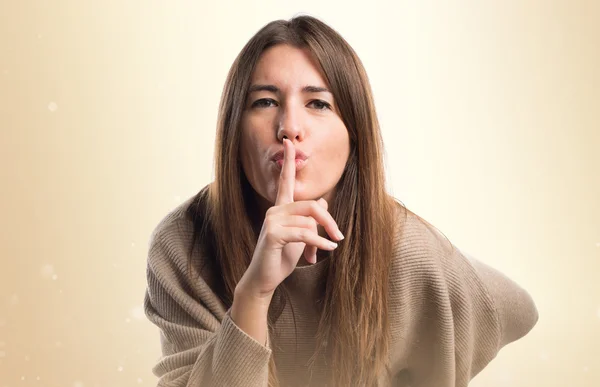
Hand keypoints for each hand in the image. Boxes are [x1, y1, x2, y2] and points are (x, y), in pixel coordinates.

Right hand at [236, 138, 343, 299]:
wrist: (265, 279)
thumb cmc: (281, 257)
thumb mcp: (301, 237)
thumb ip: (310, 219)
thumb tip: (323, 202)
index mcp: (280, 208)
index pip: (285, 181)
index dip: (288, 161)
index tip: (288, 142)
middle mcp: (275, 210)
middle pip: (312, 205)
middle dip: (329, 221)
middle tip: (339, 236)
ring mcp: (272, 221)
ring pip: (309, 221)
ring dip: (322, 238)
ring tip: (325, 250)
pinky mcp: (273, 234)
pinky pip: (304, 233)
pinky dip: (319, 243)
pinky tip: (326, 250)